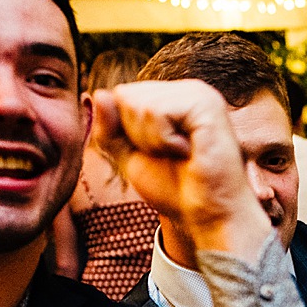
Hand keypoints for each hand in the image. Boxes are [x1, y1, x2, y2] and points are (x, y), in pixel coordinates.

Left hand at [90, 80, 271, 257]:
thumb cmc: (177, 190)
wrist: (208, 216)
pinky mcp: (206, 104)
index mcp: (173, 98)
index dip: (128, 132)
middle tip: (171, 155)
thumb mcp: (131, 158)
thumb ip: (110, 129)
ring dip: (153, 141)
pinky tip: (190, 152)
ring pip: (140, 104)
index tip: (159, 154)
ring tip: (182, 154)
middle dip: (138, 135)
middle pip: (126, 95)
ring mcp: (199, 94)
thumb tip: (98, 93)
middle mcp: (187, 90)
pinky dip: (164, 141)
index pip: (122, 96)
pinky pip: (157, 112)